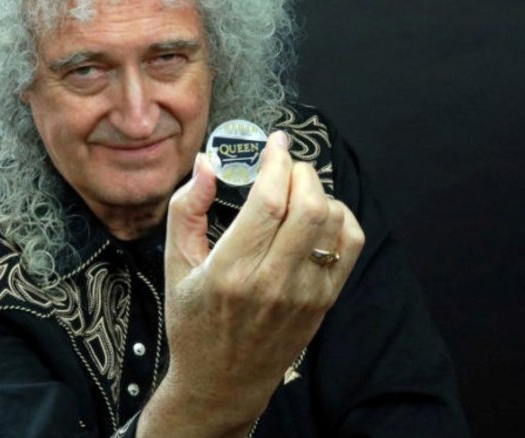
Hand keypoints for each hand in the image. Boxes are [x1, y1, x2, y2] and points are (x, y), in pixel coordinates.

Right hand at [139, 131, 365, 436]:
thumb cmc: (194, 321)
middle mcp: (273, 283)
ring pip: (333, 221)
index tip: (275, 143)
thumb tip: (209, 162)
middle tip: (283, 165)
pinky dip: (339, 217)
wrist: (223, 382)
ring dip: (319, 192)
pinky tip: (316, 216)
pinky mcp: (325, 300)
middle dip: (299, 171)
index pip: (270, 202)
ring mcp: (305, 293)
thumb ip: (187, 208)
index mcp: (231, 271)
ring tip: (296, 191)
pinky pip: (349, 244)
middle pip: (309, 206)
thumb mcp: (175, 264)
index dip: (277, 162)